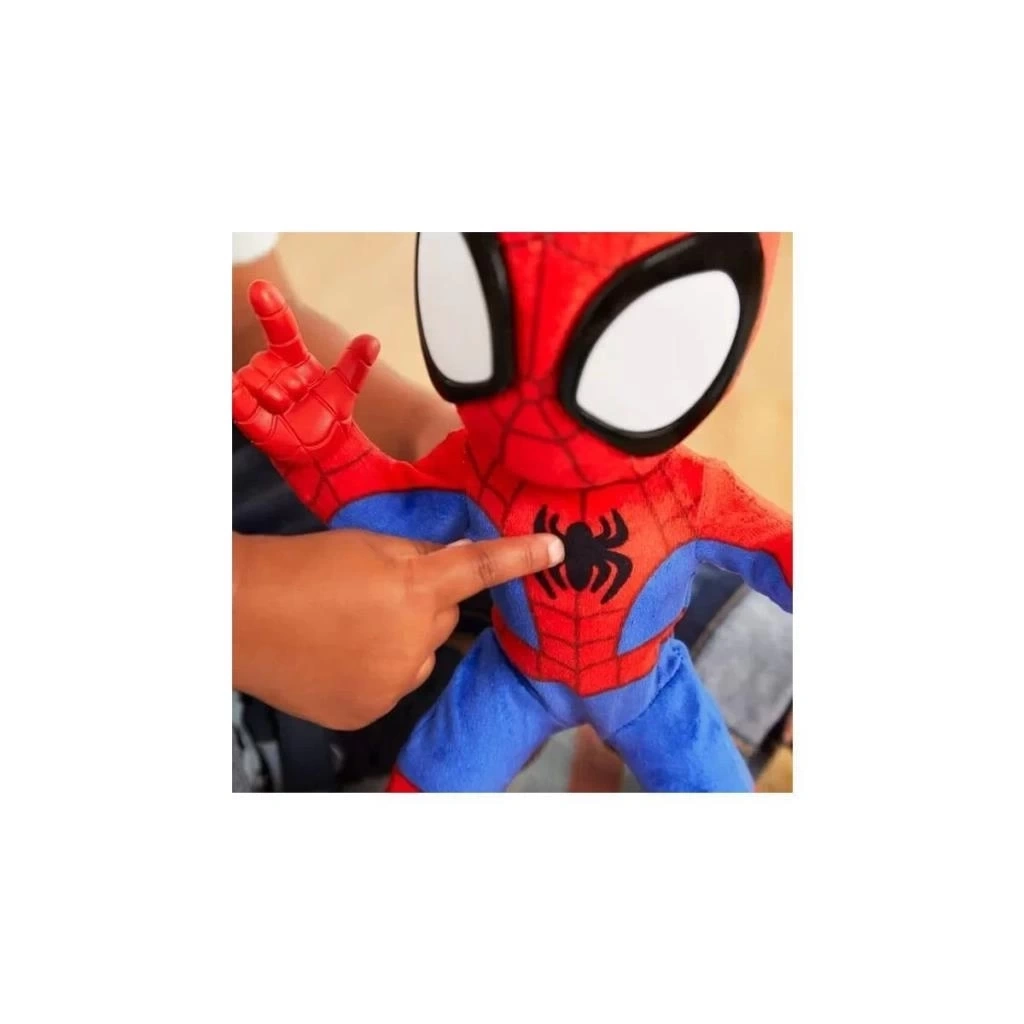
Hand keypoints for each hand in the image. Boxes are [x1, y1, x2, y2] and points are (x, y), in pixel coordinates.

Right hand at [233, 281, 379, 466]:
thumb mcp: (345, 388)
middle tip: (300, 396)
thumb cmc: (328, 414)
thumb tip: (371, 341)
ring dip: (273, 396)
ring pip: (252, 379)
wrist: (321, 452)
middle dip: (287, 380)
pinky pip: (236, 401)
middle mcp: (271, 369)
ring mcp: (256, 392)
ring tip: (285, 409)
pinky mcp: (249, 416)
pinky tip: (232, 389)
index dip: (271, 309)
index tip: (260, 288)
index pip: (280, 329)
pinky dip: (235, 396)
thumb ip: (356, 365)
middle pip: (266, 360)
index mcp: (293, 358)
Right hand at [233, 528, 563, 730]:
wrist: (237, 617)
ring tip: (347, 628)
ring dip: (400, 642)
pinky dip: (376, 672)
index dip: (519, 558)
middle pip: (442, 620)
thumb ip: (419, 556)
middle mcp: (413, 644)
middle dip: (420, 606)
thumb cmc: (296, 570)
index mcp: (415, 590)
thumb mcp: (365, 545)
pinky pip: (392, 686)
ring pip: (420, 657)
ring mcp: (391, 685)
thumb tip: (455, 559)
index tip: (553, 553)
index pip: (479, 569)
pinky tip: (339, 656)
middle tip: (371, 594)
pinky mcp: (368, 713)